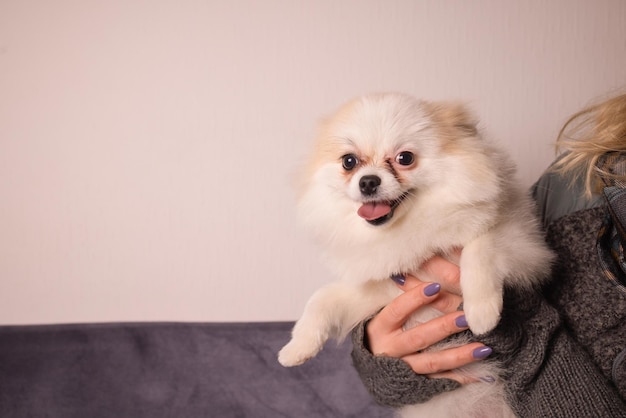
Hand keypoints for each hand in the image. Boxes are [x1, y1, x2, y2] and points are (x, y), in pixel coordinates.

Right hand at [365, 255, 491, 383]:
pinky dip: (462, 378)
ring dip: (458, 355)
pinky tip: (482, 375)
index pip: (397, 310)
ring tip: (483, 347)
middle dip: (443, 327)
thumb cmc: (383, 333)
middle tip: (466, 316)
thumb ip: (403, 300)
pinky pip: (442, 381)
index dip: (415, 298)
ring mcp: (404, 368)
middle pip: (418, 336)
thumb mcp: (384, 316)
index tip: (436, 286)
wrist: (370, 368)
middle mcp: (391, 349)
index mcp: (380, 328)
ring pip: (432, 362)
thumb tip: (427, 276)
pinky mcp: (417, 383)